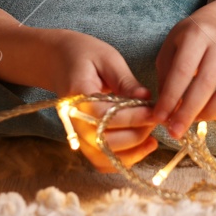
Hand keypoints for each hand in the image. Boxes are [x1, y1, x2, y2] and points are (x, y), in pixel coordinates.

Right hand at [34, 29, 158, 171]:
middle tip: (156, 120)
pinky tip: (142, 147)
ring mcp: (76, 133)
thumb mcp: (107, 58)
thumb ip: (126, 81)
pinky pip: (101, 161)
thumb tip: (146, 98)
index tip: (155, 111)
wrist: (58, 61)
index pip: (104, 116)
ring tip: (153, 138)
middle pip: (104, 141)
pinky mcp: (83, 140)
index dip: (133, 117)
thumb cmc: (84, 55)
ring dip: (132, 153)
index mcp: (76, 95)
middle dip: (137, 134)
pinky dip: (122, 160)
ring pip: (103, 157)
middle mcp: (73, 120)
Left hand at [152, 14, 215, 139]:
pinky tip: (215, 119)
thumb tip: (165, 113)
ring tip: (193, 121)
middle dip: (187, 113)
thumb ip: (166, 77)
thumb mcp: (171, 48)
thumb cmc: (190, 38)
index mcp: (196, 35)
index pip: (182, 71)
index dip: (170, 98)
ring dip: (209, 114)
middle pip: (205, 84)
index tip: (159, 118)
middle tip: (174, 132)